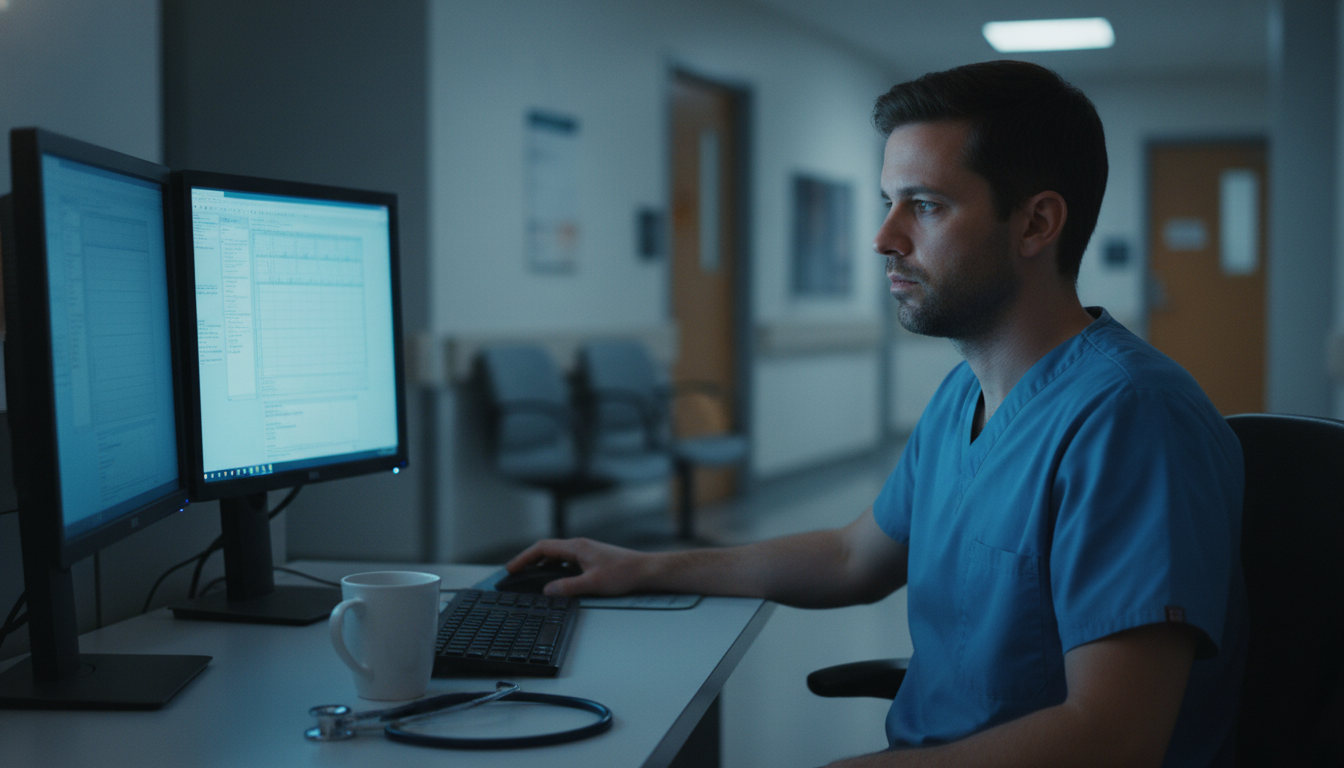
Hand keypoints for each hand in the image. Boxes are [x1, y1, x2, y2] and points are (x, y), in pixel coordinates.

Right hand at [505, 538, 656, 596]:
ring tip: (531, 579)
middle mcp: (579, 546)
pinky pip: (567, 562)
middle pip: (547, 551)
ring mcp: (586, 552)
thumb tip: (547, 591)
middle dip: (529, 562)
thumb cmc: (623, 573)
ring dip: (543, 566)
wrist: (645, 571)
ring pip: (557, 557)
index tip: (511, 568)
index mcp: (576, 547)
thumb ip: (567, 587)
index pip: (542, 548)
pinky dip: (556, 570)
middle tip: (516, 574)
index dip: (524, 558)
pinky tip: (556, 582)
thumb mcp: (592, 583)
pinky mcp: (592, 560)